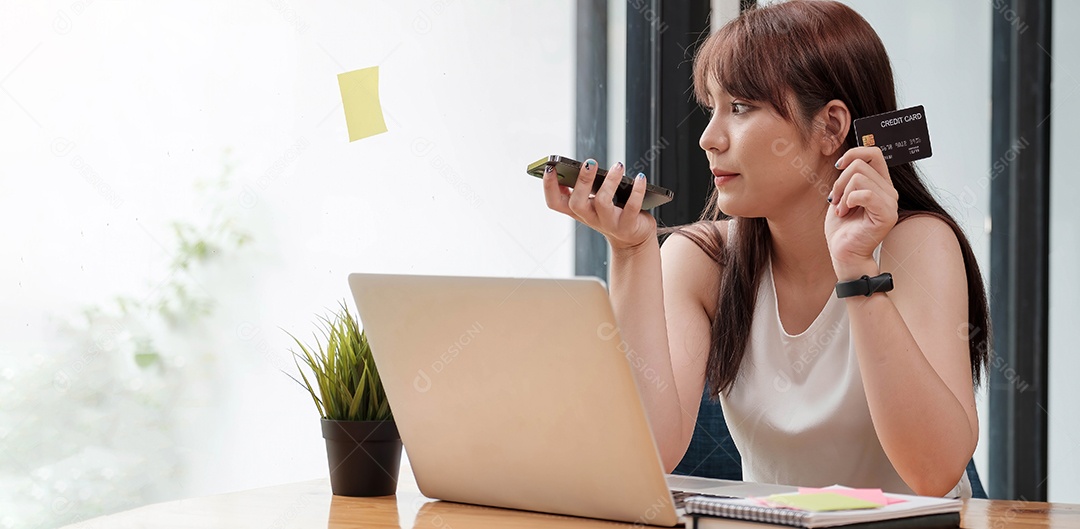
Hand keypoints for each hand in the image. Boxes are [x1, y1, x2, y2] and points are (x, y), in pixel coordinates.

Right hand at [542, 159, 656, 251]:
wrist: (633, 239)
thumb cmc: (612, 213)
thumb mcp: (594, 202)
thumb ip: (585, 187)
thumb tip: (585, 165)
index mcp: (577, 211)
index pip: (554, 203)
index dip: (549, 187)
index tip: (550, 167)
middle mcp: (589, 218)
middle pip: (577, 203)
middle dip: (582, 181)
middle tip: (590, 162)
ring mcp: (608, 224)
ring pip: (603, 203)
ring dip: (611, 182)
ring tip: (618, 166)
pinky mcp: (627, 226)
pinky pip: (632, 207)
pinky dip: (637, 190)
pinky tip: (640, 178)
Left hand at [825, 147, 898, 278]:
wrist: (844, 253)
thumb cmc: (842, 228)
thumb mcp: (842, 195)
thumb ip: (849, 177)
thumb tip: (845, 159)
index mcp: (880, 184)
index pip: (874, 153)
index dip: (854, 153)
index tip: (838, 166)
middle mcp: (889, 191)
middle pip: (860, 164)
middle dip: (840, 181)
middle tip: (835, 200)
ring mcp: (890, 202)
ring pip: (859, 178)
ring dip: (842, 194)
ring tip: (841, 210)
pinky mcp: (886, 215)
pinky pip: (865, 194)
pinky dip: (849, 200)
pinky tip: (845, 212)